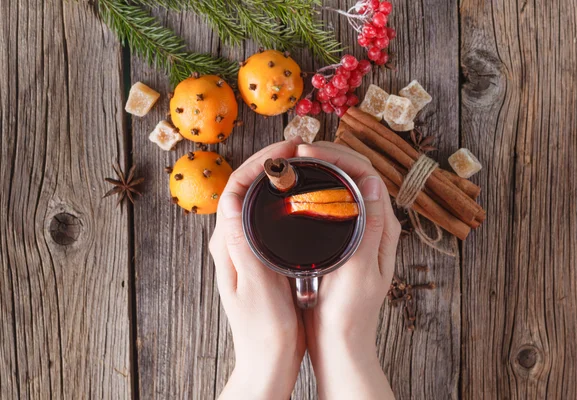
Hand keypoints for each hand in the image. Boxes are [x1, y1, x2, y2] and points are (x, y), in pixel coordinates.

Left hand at [209, 138, 305, 399]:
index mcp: (227, 245)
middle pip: (245, 188)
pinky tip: (303, 194)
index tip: (286, 148)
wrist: (267, 359)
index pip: (235, 189)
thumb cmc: (262, 330)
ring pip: (257, 199)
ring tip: (303, 161)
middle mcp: (232, 241)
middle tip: (299, 146)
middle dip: (269, 161)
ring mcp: (246, 247)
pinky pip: (268, 214)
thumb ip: (241, 246)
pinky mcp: (260, 255)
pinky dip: (283, 196)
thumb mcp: (254, 288)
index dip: (258, 162)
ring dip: (276, 176)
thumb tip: (230, 201)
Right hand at [297, 141, 399, 399]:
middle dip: (327, 154)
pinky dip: (314, 186)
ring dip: (320, 167)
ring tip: (292, 162)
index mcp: (382, 228)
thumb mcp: (361, 274)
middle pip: (355, 172)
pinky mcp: (340, 238)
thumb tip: (374, 182)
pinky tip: (295, 188)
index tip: (307, 152)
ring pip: (342, 183)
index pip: (367, 173)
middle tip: (295, 151)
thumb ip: (370, 230)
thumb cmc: (349, 315)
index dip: (338, 155)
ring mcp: (356, 229)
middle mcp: (373, 223)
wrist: (340, 343)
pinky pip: (331, 200)